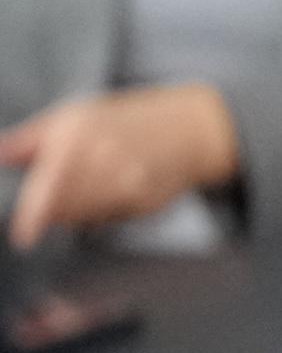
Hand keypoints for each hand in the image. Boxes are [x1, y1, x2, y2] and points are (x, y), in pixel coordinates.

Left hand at [0, 84, 238, 246]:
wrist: (188, 129)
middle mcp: (106, 164)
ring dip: (71, 212)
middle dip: (48, 209)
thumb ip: (30, 139)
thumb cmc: (125, 119)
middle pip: (63, 207)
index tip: (22, 237)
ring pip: (84, 216)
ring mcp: (129, 186)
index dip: (33, 216)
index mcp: (79, 138)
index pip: (49, 187)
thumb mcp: (74, 115)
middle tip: (47, 201)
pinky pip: (108, 219)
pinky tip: (106, 193)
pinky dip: (97, 213)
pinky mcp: (145, 204)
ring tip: (81, 189)